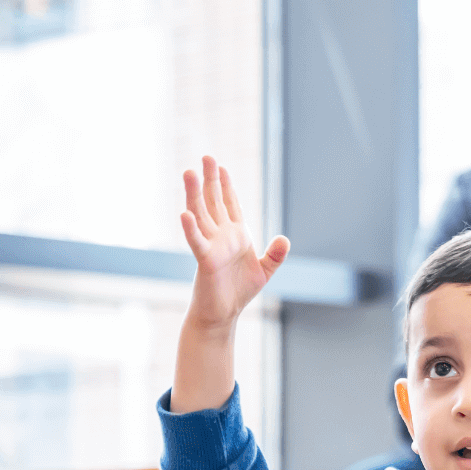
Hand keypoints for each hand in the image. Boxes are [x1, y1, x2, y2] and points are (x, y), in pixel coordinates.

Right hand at [178, 155, 288, 330]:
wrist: (223, 314)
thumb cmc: (239, 291)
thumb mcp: (265, 270)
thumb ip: (276, 255)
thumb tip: (285, 238)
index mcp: (235, 235)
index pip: (230, 204)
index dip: (226, 185)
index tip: (221, 166)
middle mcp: (221, 236)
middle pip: (213, 202)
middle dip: (210, 179)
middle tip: (206, 156)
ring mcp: (211, 246)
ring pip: (200, 215)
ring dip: (194, 194)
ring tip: (189, 172)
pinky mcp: (205, 260)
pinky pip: (197, 241)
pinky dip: (191, 228)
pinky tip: (185, 213)